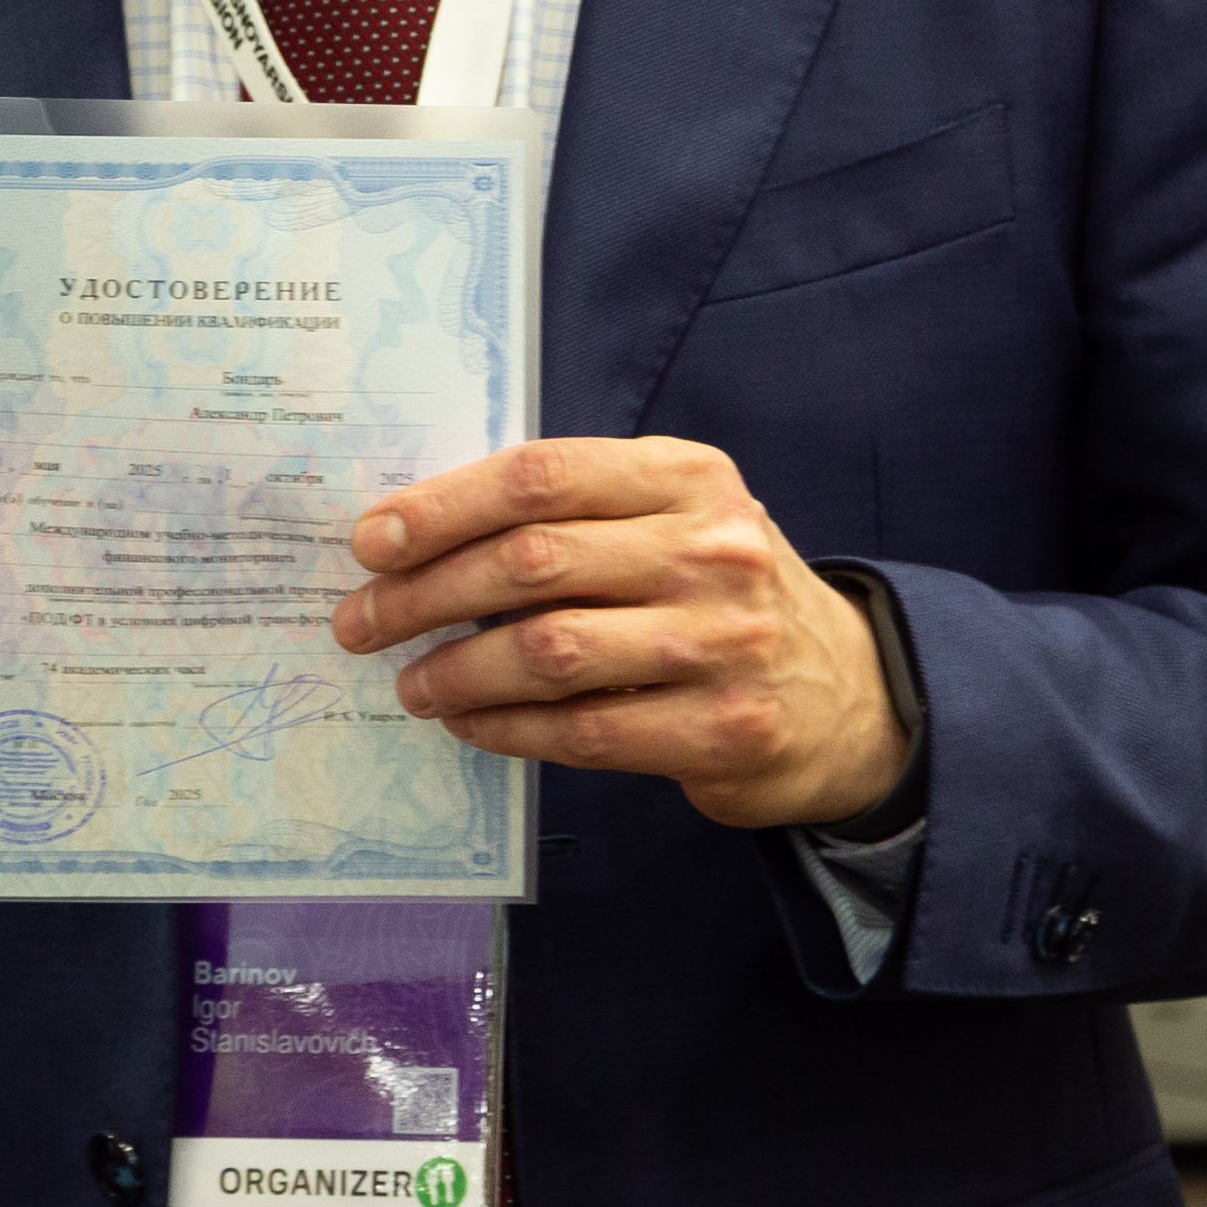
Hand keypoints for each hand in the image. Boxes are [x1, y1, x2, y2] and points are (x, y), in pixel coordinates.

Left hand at [332, 436, 909, 831]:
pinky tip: (470, 721)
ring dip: (457, 669)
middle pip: (532, 561)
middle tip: (361, 621)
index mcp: (689, 476)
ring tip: (411, 682)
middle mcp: (712, 549)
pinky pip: (583, 729)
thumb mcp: (674, 519)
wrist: (845, 694)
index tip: (371, 540)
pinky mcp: (722, 729)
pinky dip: (507, 727)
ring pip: (549, 650)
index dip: (442, 506)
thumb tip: (419, 534)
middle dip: (424, 594)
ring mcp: (722, 642)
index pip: (542, 476)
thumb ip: (576, 513)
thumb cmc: (719, 593)